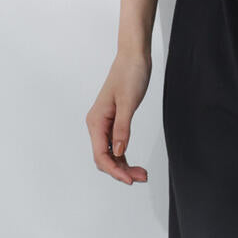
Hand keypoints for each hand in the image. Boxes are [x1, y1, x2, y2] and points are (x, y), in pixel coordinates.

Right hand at [87, 51, 151, 184]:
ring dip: (123, 165)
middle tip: (141, 177)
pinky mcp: (114, 120)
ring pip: (110, 153)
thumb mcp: (128, 103)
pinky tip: (134, 162)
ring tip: (141, 173)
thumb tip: (120, 152)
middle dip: (120, 170)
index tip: (130, 180)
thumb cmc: (129, 74)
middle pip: (104, 157)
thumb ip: (122, 128)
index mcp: (96, 121)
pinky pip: (116, 144)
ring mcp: (105, 123)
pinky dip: (124, 155)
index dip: (114, 170)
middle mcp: (97, 124)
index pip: (101, 154)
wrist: (133, 57)